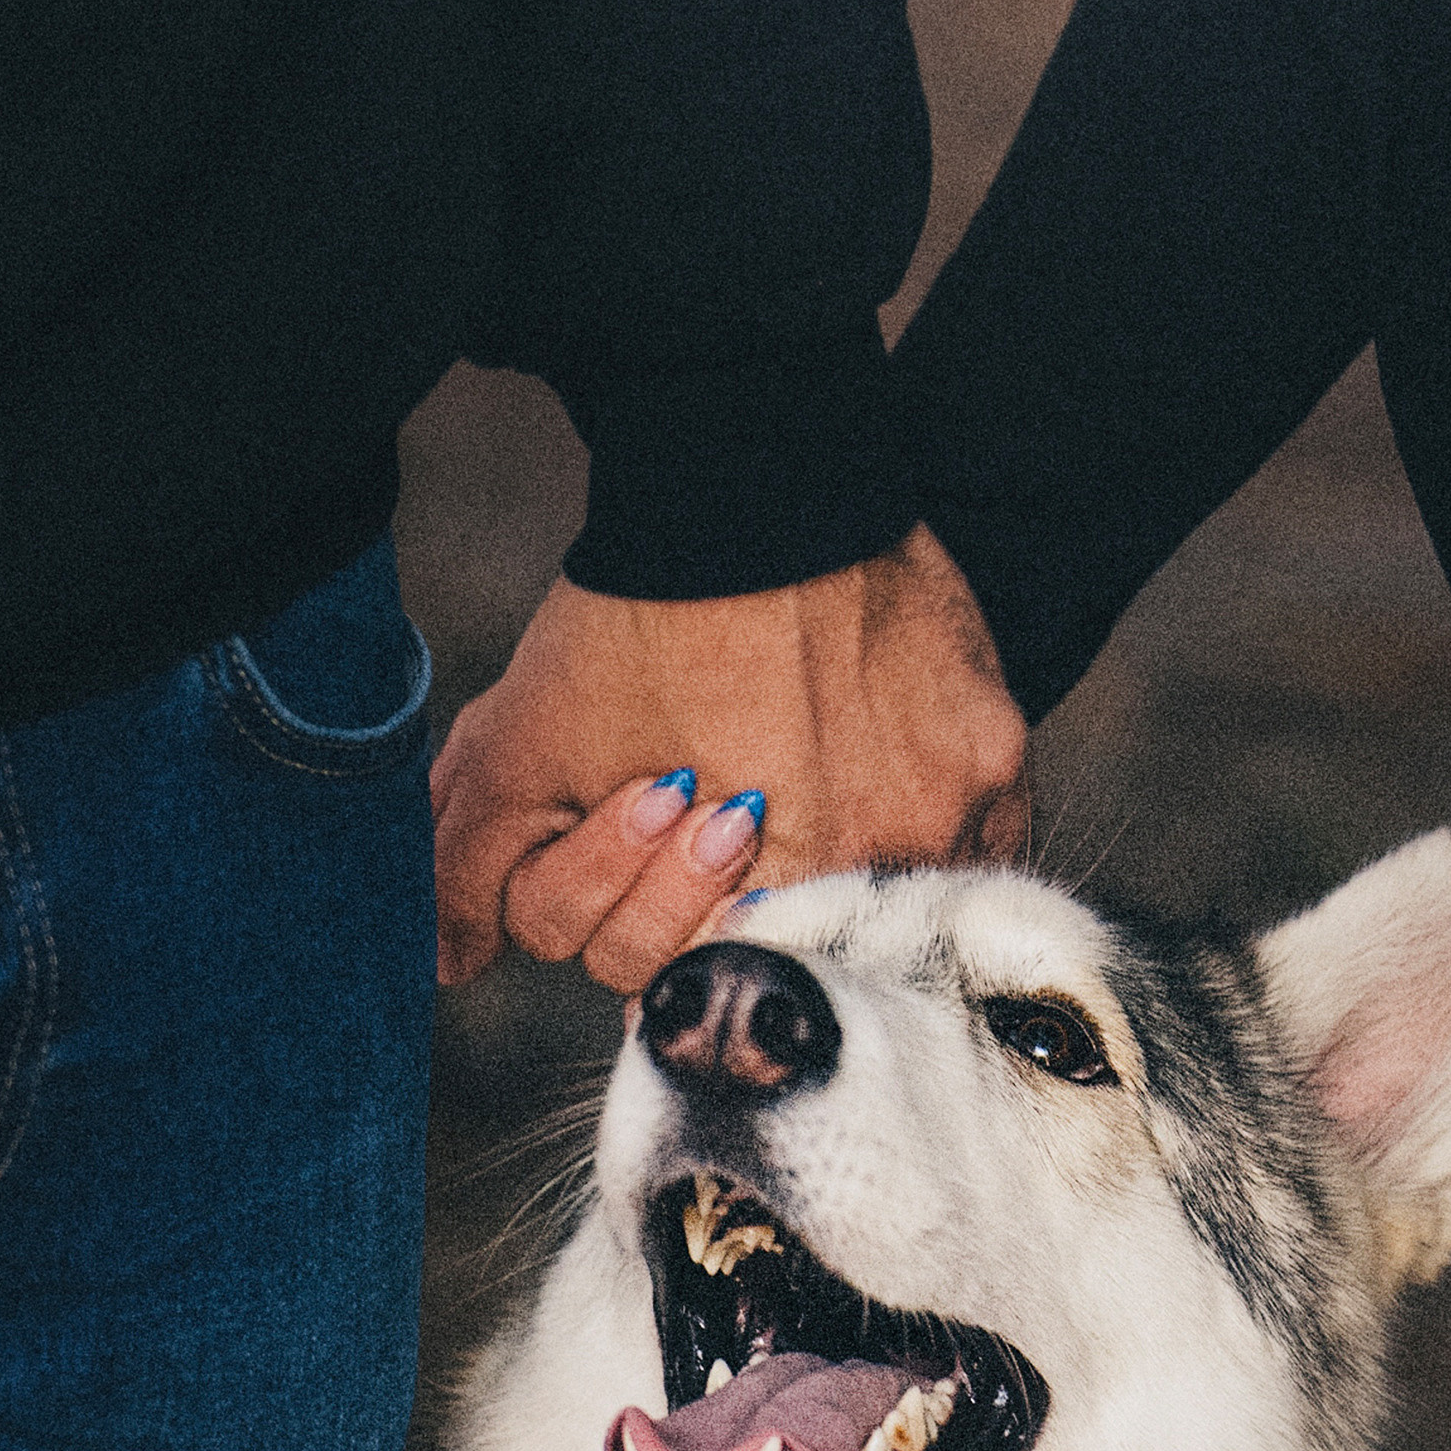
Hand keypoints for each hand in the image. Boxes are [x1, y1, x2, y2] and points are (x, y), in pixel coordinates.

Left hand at [431, 525, 1028, 992]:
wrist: (754, 477)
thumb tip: (452, 968)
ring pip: (880, 896)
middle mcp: (861, 874)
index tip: (652, 808)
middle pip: (783, 938)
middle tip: (704, 777)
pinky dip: (919, 822)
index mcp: (742, 897)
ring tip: (782, 761)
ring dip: (828, 850)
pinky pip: (971, 843)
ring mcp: (946, 818)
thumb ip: (475, 875)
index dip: (639, 899)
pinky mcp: (998, 758)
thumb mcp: (521, 748)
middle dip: (715, 876)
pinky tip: (866, 760)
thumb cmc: (638, 616)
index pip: (683, 974)